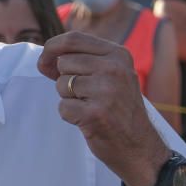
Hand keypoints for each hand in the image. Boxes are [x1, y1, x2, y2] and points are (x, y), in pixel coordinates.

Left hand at [38, 31, 170, 185]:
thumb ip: (81, 62)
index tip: (45, 63)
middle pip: (63, 63)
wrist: (140, 146)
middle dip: (64, 80)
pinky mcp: (96, 113)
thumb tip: (45, 59)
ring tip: (90, 107)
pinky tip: (88, 120)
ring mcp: (106, 91)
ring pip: (61, 85)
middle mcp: (114, 68)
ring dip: (68, 99)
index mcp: (118, 54)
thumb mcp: (111, 76)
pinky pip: (63, 107)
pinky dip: (70, 116)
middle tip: (85, 96)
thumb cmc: (119, 110)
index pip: (73, 39)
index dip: (51, 48)